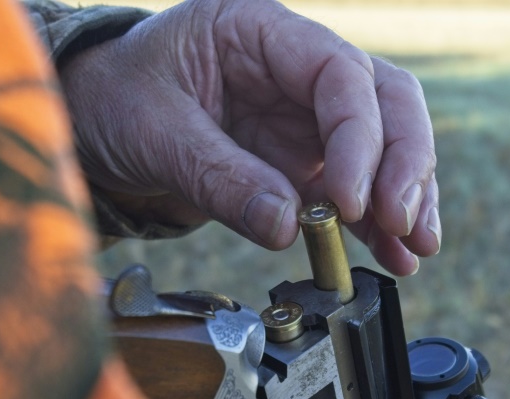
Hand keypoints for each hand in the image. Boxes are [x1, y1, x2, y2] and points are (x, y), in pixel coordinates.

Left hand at [58, 0, 439, 275]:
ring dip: (402, 198)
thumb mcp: (155, 131)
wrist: (95, 123)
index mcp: (259, 32)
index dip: (359, 136)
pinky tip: (390, 254)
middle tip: (403, 223)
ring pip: (379, 146)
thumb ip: (219, 176)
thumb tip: (286, 228)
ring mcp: (299, 117)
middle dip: (402, 164)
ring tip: (414, 250)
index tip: (352, 200)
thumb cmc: (115, 101)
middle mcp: (293, 70)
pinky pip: (346, 188)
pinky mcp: (294, 162)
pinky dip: (369, 223)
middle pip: (382, 101)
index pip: (339, 72)